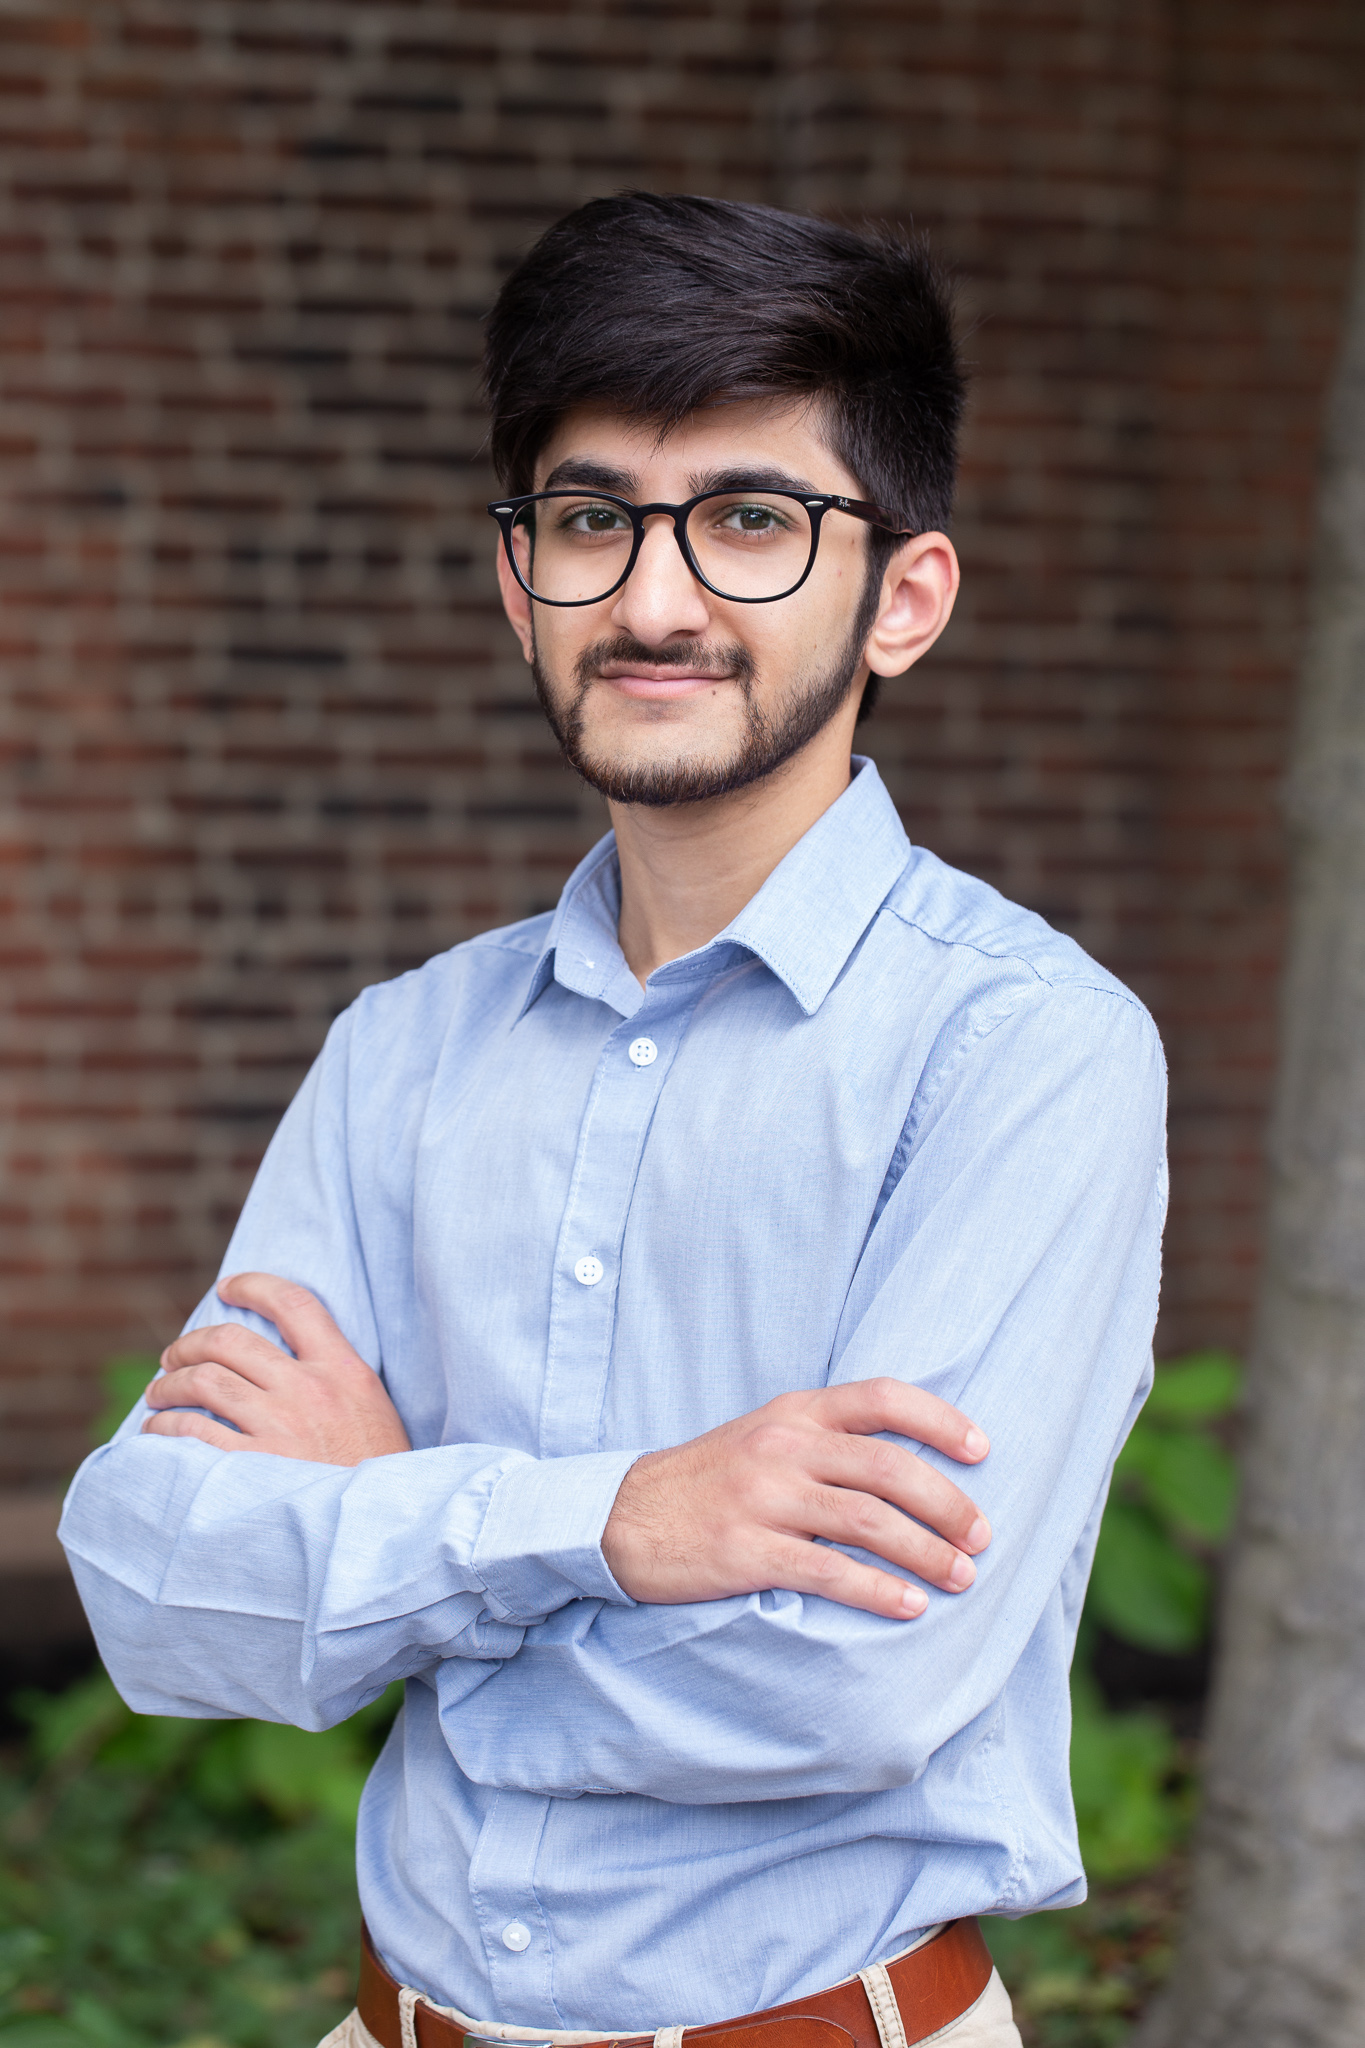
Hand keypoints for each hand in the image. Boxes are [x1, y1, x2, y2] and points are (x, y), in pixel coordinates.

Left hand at [142, 1273, 410, 1465]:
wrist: (379, 1531)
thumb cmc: (375, 1474)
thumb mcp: (373, 1410)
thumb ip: (334, 1378)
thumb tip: (283, 1359)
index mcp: (344, 1371)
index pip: (295, 1304)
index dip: (255, 1286)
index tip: (228, 1287)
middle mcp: (308, 1391)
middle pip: (230, 1340)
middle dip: (190, 1343)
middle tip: (173, 1355)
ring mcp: (279, 1428)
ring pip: (203, 1380)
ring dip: (169, 1383)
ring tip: (158, 1393)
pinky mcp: (251, 1467)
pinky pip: (191, 1431)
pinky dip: (165, 1424)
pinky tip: (158, 1430)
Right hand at [601, 1379, 990, 1619]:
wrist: (619, 1518)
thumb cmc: (705, 1482)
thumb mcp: (763, 1438)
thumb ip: (825, 1440)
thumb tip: (910, 1464)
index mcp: (793, 1412)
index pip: (882, 1398)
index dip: (940, 1420)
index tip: (982, 1450)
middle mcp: (783, 1447)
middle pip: (890, 1467)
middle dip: (948, 1504)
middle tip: (982, 1537)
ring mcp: (763, 1498)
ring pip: (869, 1522)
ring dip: (926, 1553)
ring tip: (961, 1578)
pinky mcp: (744, 1551)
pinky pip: (828, 1572)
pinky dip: (877, 1591)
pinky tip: (907, 1607)